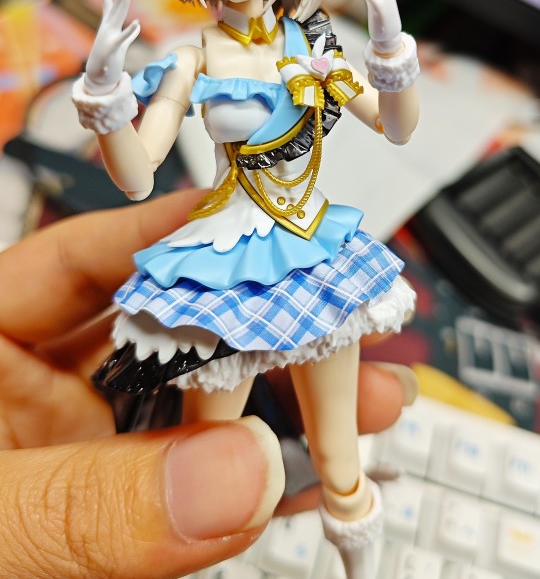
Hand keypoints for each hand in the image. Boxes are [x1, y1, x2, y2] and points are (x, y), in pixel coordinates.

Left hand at [0, 190, 413, 578]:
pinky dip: (262, 487)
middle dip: (256, 322)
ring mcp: (84, 461)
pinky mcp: (115, 526)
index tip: (250, 225)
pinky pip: (198, 495)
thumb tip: (236, 477)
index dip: (169, 236)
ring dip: (282, 403)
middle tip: (337, 309)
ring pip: (193, 415)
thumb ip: (87, 507)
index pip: (82, 262)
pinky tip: (321, 473)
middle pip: (161, 333)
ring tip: (368, 388)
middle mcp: (38, 396)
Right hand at [84, 0, 140, 94]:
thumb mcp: (121, 46)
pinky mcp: (113, 49)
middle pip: (115, 7)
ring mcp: (109, 38)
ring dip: (122, 5)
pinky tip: (137, 24)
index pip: (107, 4)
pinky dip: (129, 32)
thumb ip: (129, 35)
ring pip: (117, 18)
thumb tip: (138, 26)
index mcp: (109, 26)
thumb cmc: (109, 61)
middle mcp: (108, 29)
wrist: (99, 78)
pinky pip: (122, 39)